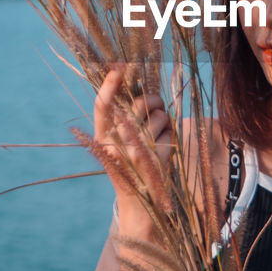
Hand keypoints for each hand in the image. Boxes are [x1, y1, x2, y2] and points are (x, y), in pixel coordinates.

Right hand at [93, 65, 173, 227]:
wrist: (140, 204)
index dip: (109, 84)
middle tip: (154, 107)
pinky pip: (170, 131)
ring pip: (158, 115)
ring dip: (163, 120)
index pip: (101, 105)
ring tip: (157, 136)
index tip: (120, 66)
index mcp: (102, 137)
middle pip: (139, 104)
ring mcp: (136, 152)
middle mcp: (116, 144)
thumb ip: (122, 117)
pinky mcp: (156, 160)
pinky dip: (170, 133)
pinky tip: (165, 146)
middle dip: (152, 101)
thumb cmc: (130, 165)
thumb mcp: (118, 142)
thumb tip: (136, 83)